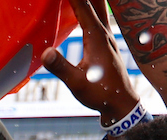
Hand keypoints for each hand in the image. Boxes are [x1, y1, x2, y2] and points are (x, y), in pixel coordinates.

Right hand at [40, 0, 138, 125]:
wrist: (121, 103)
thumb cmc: (101, 93)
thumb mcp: (77, 83)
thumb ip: (61, 67)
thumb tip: (45, 52)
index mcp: (96, 37)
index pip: (82, 7)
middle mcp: (104, 32)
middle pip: (94, 2)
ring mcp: (108, 37)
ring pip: (99, 8)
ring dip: (89, 1)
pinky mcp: (107, 43)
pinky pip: (99, 18)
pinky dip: (92, 8)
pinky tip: (87, 11)